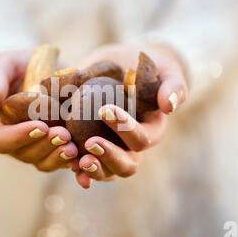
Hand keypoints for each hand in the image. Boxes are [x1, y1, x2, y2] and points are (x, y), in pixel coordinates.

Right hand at [0, 50, 78, 171]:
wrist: (47, 69)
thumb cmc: (21, 65)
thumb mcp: (6, 63)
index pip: (2, 140)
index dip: (20, 136)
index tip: (41, 125)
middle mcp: (15, 141)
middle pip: (25, 154)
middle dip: (45, 146)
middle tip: (64, 134)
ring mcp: (34, 148)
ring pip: (43, 162)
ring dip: (59, 157)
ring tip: (74, 146)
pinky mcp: (54, 149)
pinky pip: (61, 162)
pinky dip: (72, 162)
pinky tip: (84, 156)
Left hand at [72, 44, 187, 187]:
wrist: (123, 66)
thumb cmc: (147, 66)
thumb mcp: (165, 69)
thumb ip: (173, 85)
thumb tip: (169, 105)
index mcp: (151, 131)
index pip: (142, 138)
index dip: (126, 129)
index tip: (105, 110)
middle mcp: (132, 146)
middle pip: (126, 165)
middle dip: (109, 157)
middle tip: (90, 144)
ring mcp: (112, 149)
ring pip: (106, 171)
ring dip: (92, 169)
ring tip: (75, 160)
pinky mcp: (92, 147)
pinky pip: (85, 163)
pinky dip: (75, 166)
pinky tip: (64, 161)